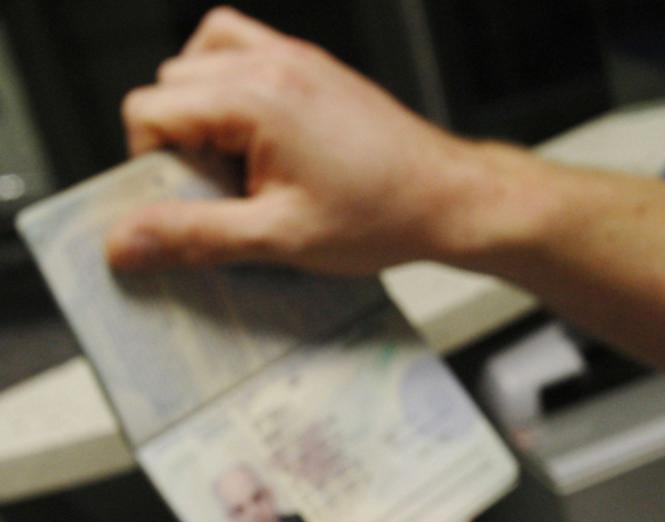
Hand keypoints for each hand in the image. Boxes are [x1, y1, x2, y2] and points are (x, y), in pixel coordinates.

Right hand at [106, 7, 543, 274]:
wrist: (451, 200)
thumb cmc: (385, 215)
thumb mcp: (280, 238)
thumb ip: (195, 235)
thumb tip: (125, 241)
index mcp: (257, 97)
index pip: (148, 109)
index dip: (154, 163)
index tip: (191, 200)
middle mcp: (273, 63)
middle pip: (172, 84)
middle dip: (181, 139)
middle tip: (228, 191)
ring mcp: (296, 59)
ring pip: (201, 60)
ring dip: (204, 110)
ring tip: (245, 167)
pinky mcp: (314, 67)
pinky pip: (243, 51)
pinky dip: (233, 86)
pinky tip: (261, 140)